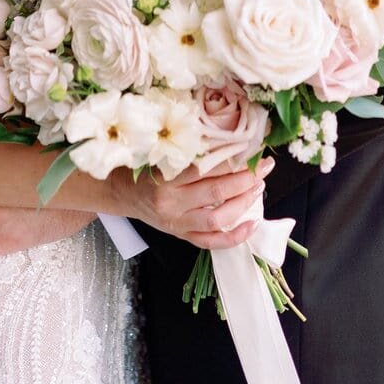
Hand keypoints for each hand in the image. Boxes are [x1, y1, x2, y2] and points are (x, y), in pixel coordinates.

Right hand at [119, 157, 273, 247]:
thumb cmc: (142, 168)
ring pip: (217, 218)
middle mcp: (172, 202)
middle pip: (216, 192)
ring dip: (243, 203)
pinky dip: (234, 236)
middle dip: (245, 179)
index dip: (232, 159)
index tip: (251, 150)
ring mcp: (177, 223)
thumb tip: (227, 141)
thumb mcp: (159, 153)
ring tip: (258, 188)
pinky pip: (211, 242)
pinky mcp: (181, 235)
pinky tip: (252, 224)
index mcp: (165, 177)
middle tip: (263, 167)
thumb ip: (188, 151)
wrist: (120, 192)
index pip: (206, 168)